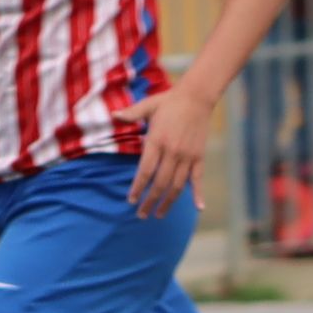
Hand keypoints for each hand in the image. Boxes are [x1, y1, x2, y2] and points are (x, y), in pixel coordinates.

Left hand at [131, 82, 216, 217]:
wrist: (196, 97)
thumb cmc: (169, 101)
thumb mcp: (147, 106)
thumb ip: (130, 114)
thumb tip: (114, 115)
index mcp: (156, 141)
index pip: (145, 171)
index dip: (138, 188)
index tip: (131, 200)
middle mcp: (172, 152)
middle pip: (160, 184)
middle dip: (150, 201)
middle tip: (142, 214)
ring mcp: (187, 156)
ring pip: (177, 186)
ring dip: (168, 202)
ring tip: (160, 214)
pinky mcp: (199, 157)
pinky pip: (198, 179)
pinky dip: (198, 194)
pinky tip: (199, 207)